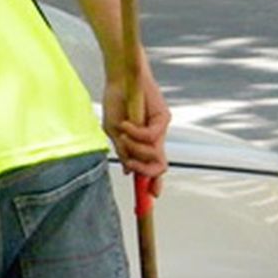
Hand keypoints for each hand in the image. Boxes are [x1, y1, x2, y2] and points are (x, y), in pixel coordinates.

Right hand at [102, 51, 169, 195]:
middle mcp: (155, 139)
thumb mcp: (113, 131)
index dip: (152, 185)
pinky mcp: (163, 118)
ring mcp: (160, 129)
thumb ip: (122, 150)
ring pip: (154, 154)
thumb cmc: (116, 101)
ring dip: (135, 149)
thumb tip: (128, 171)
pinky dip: (135, 133)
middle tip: (129, 164)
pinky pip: (151, 136)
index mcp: (143, 143)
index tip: (149, 199)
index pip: (152, 169)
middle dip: (143, 171)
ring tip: (123, 134)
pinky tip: (126, 124)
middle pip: (159, 167)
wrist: (120, 78)